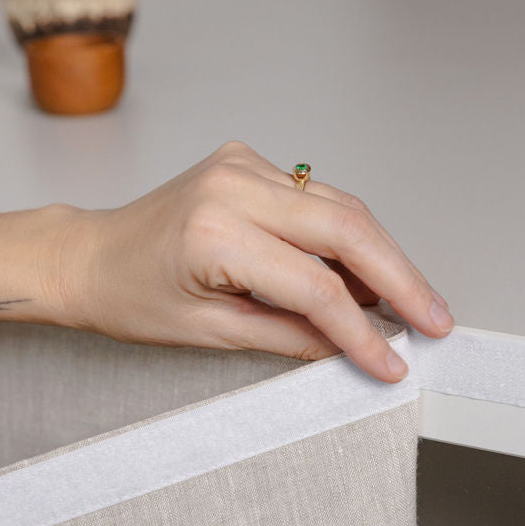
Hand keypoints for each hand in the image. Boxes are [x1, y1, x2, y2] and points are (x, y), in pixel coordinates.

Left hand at [54, 141, 452, 382]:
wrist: (87, 256)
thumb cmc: (130, 296)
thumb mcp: (208, 333)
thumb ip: (289, 336)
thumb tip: (356, 346)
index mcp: (214, 232)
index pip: (314, 285)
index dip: (362, 329)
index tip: (392, 362)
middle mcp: (232, 185)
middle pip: (346, 229)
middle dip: (401, 279)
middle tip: (436, 320)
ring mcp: (243, 166)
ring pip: (342, 208)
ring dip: (383, 256)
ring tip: (412, 304)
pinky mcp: (250, 163)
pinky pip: (319, 198)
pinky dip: (349, 236)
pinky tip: (368, 274)